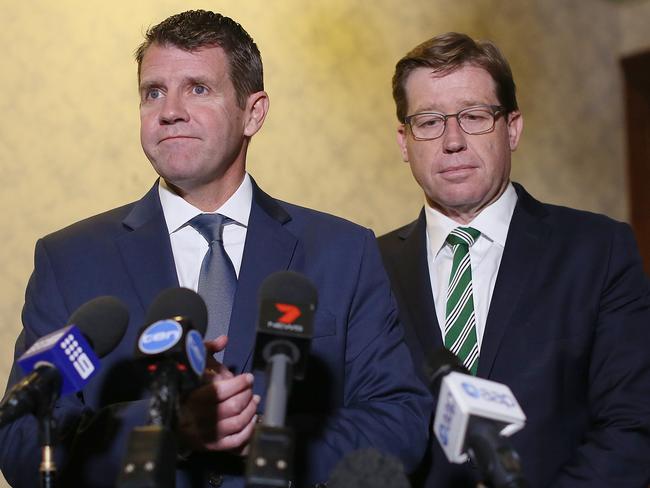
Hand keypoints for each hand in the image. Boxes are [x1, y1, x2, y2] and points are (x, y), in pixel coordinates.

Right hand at [178, 336, 259, 451]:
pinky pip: (236, 440)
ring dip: (251, 410)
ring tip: (254, 400)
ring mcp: (208, 433)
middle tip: (251, 389)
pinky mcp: (212, 446)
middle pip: (234, 406)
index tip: (248, 377)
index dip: (241, 383)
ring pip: (238, 422)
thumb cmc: (183, 392)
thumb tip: (224, 339)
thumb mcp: (190, 366)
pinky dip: (248, 429)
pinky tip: (251, 419)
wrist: (168, 423)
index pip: (223, 390)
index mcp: (194, 397)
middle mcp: (201, 417)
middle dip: (247, 395)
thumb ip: (206, 350)